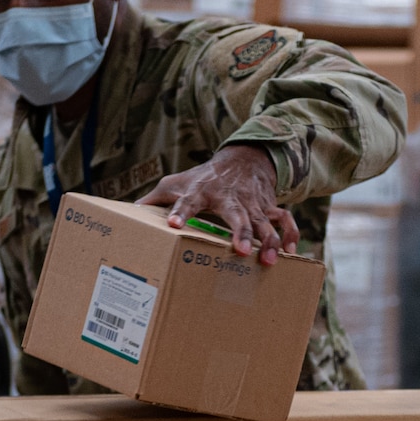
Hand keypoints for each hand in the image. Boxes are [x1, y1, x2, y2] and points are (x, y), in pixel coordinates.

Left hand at [136, 144, 298, 264]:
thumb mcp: (176, 183)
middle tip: (242, 251)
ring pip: (264, 222)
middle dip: (241, 233)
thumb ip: (154, 200)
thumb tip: (128, 214)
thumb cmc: (203, 178)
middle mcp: (229, 198)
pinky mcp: (268, 207)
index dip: (179, 212)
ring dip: (270, 241)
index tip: (173, 225)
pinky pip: (285, 220)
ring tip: (271, 261)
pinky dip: (290, 235)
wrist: (242, 160)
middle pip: (237, 215)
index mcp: (200, 192)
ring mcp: (251, 203)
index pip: (186, 202)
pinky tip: (291, 253)